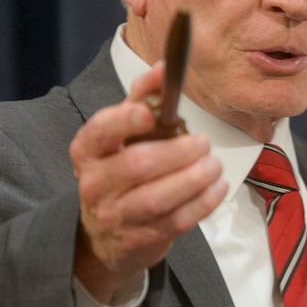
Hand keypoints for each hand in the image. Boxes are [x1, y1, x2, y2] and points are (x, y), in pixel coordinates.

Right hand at [70, 63, 226, 303]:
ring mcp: (117, 215)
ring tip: (214, 164)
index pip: (100, 131)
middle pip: (138, 164)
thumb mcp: (122, 136)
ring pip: (157, 197)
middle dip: (177, 152)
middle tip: (203, 142)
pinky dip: (203, 202)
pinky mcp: (143, 239)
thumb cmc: (120, 174)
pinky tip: (218, 187)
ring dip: (194, 178)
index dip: (125, 120)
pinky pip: (177, 220)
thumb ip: (141, 99)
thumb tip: (164, 67)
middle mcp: (95, 183)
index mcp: (88, 151)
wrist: (107, 237)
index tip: (152, 113)